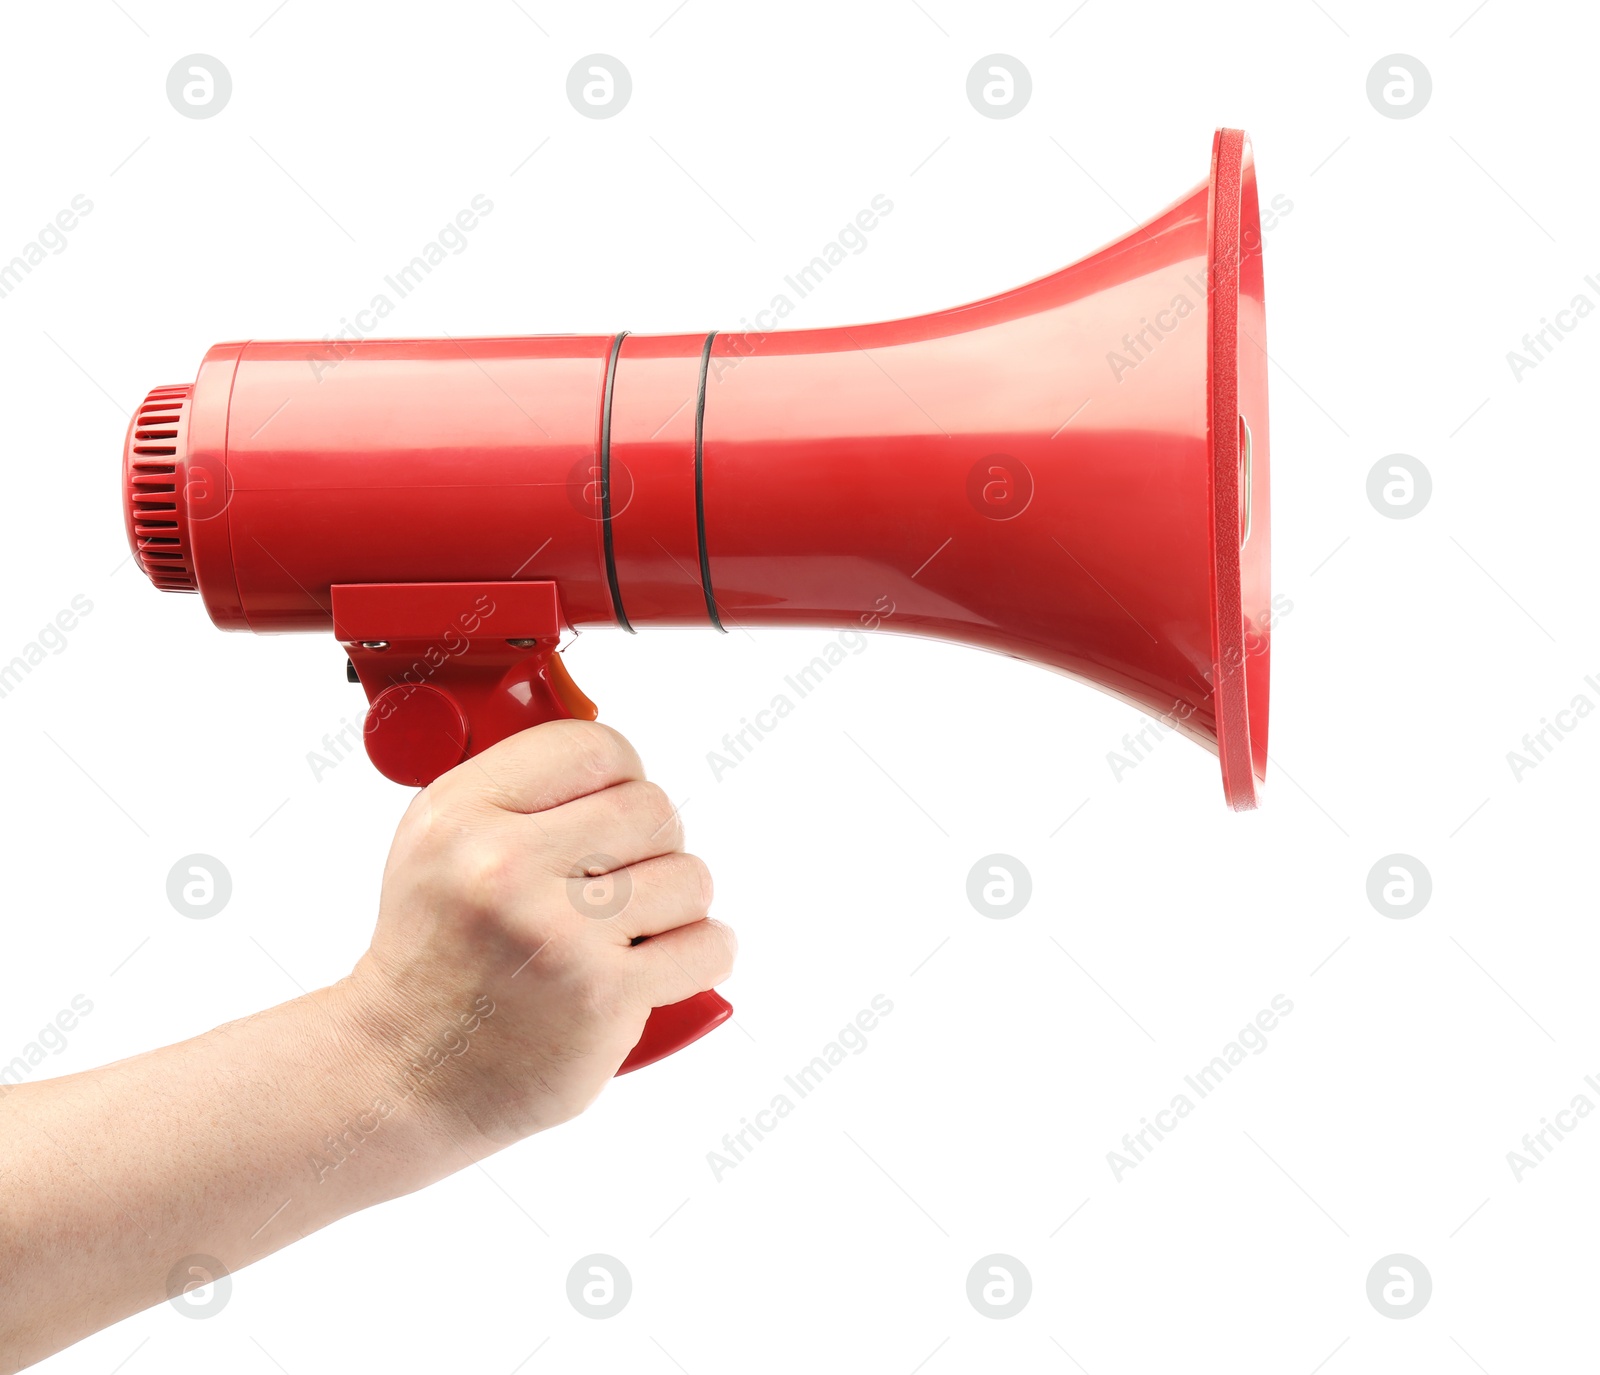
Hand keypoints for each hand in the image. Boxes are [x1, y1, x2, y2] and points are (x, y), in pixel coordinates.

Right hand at [341, 719, 735, 1149]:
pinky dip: (701, 954)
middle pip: (652, 809)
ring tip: (635, 927)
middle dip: (652, 843)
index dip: (620, 774)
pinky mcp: (604, 997)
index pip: (594, 747)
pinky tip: (667, 962)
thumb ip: (515, 790)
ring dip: (677, 903)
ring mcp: (559, 934)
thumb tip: (615, 757)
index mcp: (461, 816)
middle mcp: (504, 868)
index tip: (614, 803)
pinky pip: (707, 945)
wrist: (405, 1073)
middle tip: (623, 877)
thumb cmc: (435, 955)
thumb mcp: (438, 844)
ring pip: (689, 876)